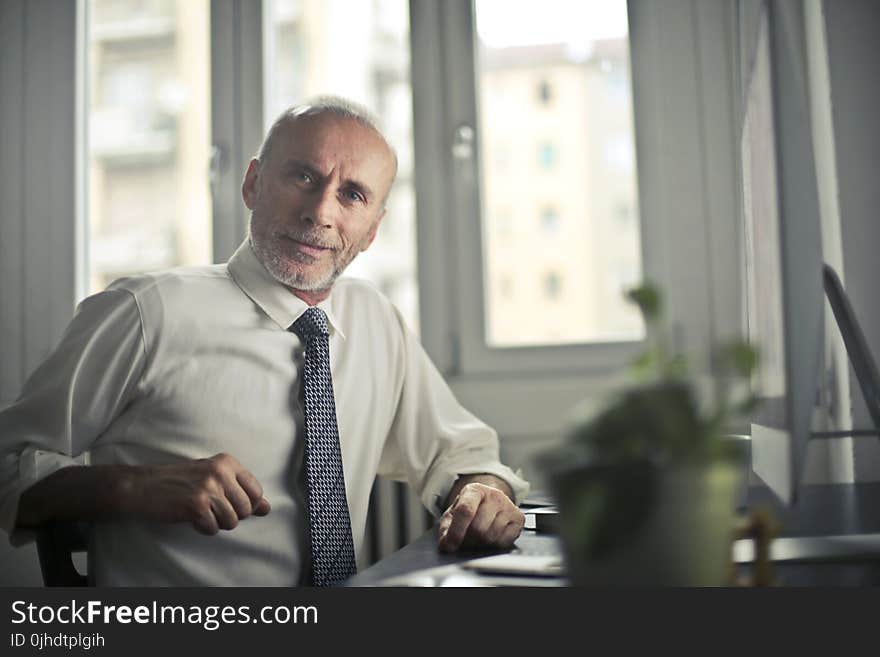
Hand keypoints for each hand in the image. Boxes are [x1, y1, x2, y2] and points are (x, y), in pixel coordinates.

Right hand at [126, 453, 270, 534]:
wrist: (143, 485)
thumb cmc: (180, 482)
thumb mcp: (213, 479)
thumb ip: (241, 491)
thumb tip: (267, 508)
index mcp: (227, 462)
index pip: (256, 492)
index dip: (246, 505)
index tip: (229, 503)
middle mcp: (221, 472)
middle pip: (245, 509)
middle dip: (231, 516)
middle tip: (211, 509)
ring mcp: (209, 488)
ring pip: (232, 521)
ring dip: (216, 523)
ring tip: (201, 512)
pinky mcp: (196, 505)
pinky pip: (213, 528)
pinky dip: (203, 528)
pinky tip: (192, 517)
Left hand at [437, 481, 524, 551]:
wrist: (489, 503)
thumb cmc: (470, 510)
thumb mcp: (452, 516)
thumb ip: (446, 530)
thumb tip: (446, 545)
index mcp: (474, 490)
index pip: (465, 510)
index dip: (456, 531)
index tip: (450, 545)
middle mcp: (494, 495)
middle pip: (478, 528)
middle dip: (469, 539)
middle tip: (466, 538)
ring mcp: (508, 506)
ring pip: (491, 537)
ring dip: (481, 543)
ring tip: (478, 537)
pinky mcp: (519, 518)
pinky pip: (504, 542)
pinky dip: (494, 545)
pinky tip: (491, 537)